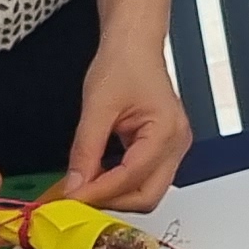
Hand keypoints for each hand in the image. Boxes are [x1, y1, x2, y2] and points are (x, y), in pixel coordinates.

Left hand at [57, 35, 190, 211]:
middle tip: (77, 201)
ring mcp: (173, 149)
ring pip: (147, 192)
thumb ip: (86, 149)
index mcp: (166, 131)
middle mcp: (177, 144)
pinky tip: (97, 179)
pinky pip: (143, 179)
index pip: (132, 176)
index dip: (99, 192)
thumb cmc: (124, 64)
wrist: (134, 45)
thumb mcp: (97, 106)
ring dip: (115, 196)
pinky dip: (119, 185)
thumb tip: (75, 185)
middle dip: (112, 202)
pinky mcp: (162, 150)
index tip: (71, 200)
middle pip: (147, 195)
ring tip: (84, 190)